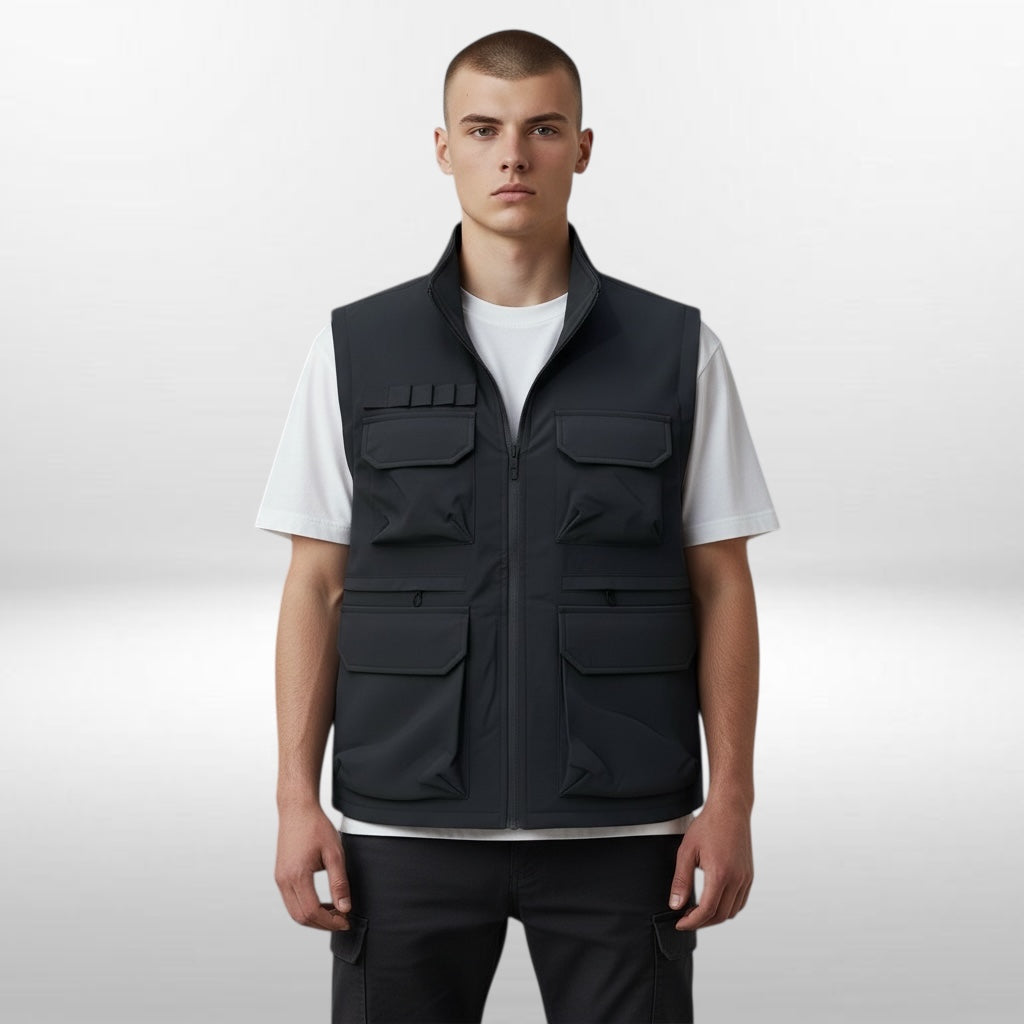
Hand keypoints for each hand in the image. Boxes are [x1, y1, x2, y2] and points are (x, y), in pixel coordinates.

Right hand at [274, 802, 352, 930]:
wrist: (297, 810)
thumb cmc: (316, 827)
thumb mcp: (334, 853)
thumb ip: (339, 882)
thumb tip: (345, 907)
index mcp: (297, 875)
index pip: (312, 912)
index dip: (330, 921)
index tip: (346, 921)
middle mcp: (284, 881)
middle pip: (300, 917)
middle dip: (322, 924)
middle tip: (342, 920)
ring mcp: (280, 879)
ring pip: (294, 912)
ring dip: (314, 917)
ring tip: (335, 912)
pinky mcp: (280, 876)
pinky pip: (291, 901)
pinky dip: (306, 908)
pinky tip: (323, 903)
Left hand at [667, 797, 753, 929]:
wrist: (730, 809)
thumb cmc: (707, 826)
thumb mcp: (686, 851)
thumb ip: (681, 880)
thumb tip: (675, 905)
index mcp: (720, 874)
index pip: (707, 911)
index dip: (692, 922)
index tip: (679, 923)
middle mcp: (737, 879)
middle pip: (720, 915)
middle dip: (701, 922)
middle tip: (685, 918)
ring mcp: (746, 878)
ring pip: (732, 911)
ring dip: (715, 916)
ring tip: (697, 911)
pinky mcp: (749, 875)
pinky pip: (740, 901)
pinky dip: (727, 908)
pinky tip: (713, 901)